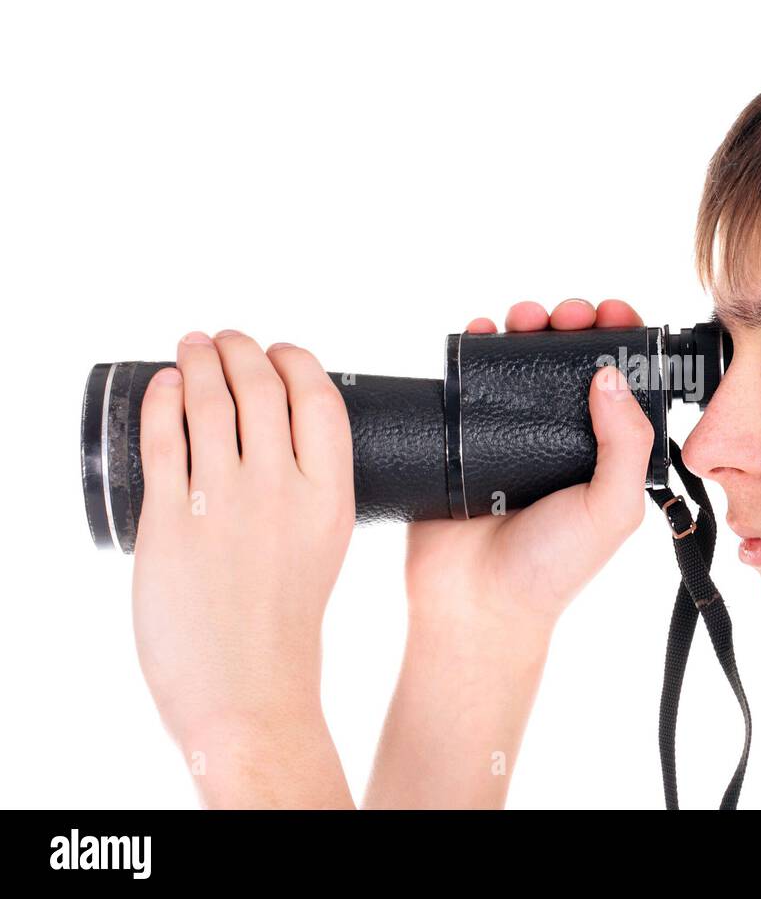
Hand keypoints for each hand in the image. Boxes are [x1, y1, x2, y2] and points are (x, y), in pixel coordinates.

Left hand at [132, 329, 354, 806]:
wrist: (248, 689)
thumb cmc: (284, 625)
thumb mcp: (322, 544)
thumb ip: (305, 491)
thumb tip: (268, 438)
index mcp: (330, 496)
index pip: (320, 399)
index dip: (297, 362)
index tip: (281, 351)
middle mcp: (281, 489)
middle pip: (262, 387)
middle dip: (242, 349)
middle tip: (228, 339)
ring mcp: (224, 502)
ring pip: (209, 400)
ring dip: (198, 359)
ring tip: (191, 345)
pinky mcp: (171, 520)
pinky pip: (163, 438)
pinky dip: (161, 399)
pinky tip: (161, 385)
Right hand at [364, 298, 653, 807]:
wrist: (475, 604)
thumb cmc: (553, 568)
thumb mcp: (612, 508)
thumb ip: (625, 444)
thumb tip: (611, 375)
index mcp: (605, 453)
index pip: (621, 382)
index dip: (622, 342)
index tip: (616, 316)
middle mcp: (561, 437)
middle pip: (570, 360)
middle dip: (573, 325)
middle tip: (569, 315)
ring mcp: (510, 433)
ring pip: (521, 362)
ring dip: (526, 327)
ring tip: (525, 317)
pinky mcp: (465, 434)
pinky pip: (472, 379)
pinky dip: (477, 346)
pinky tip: (482, 330)